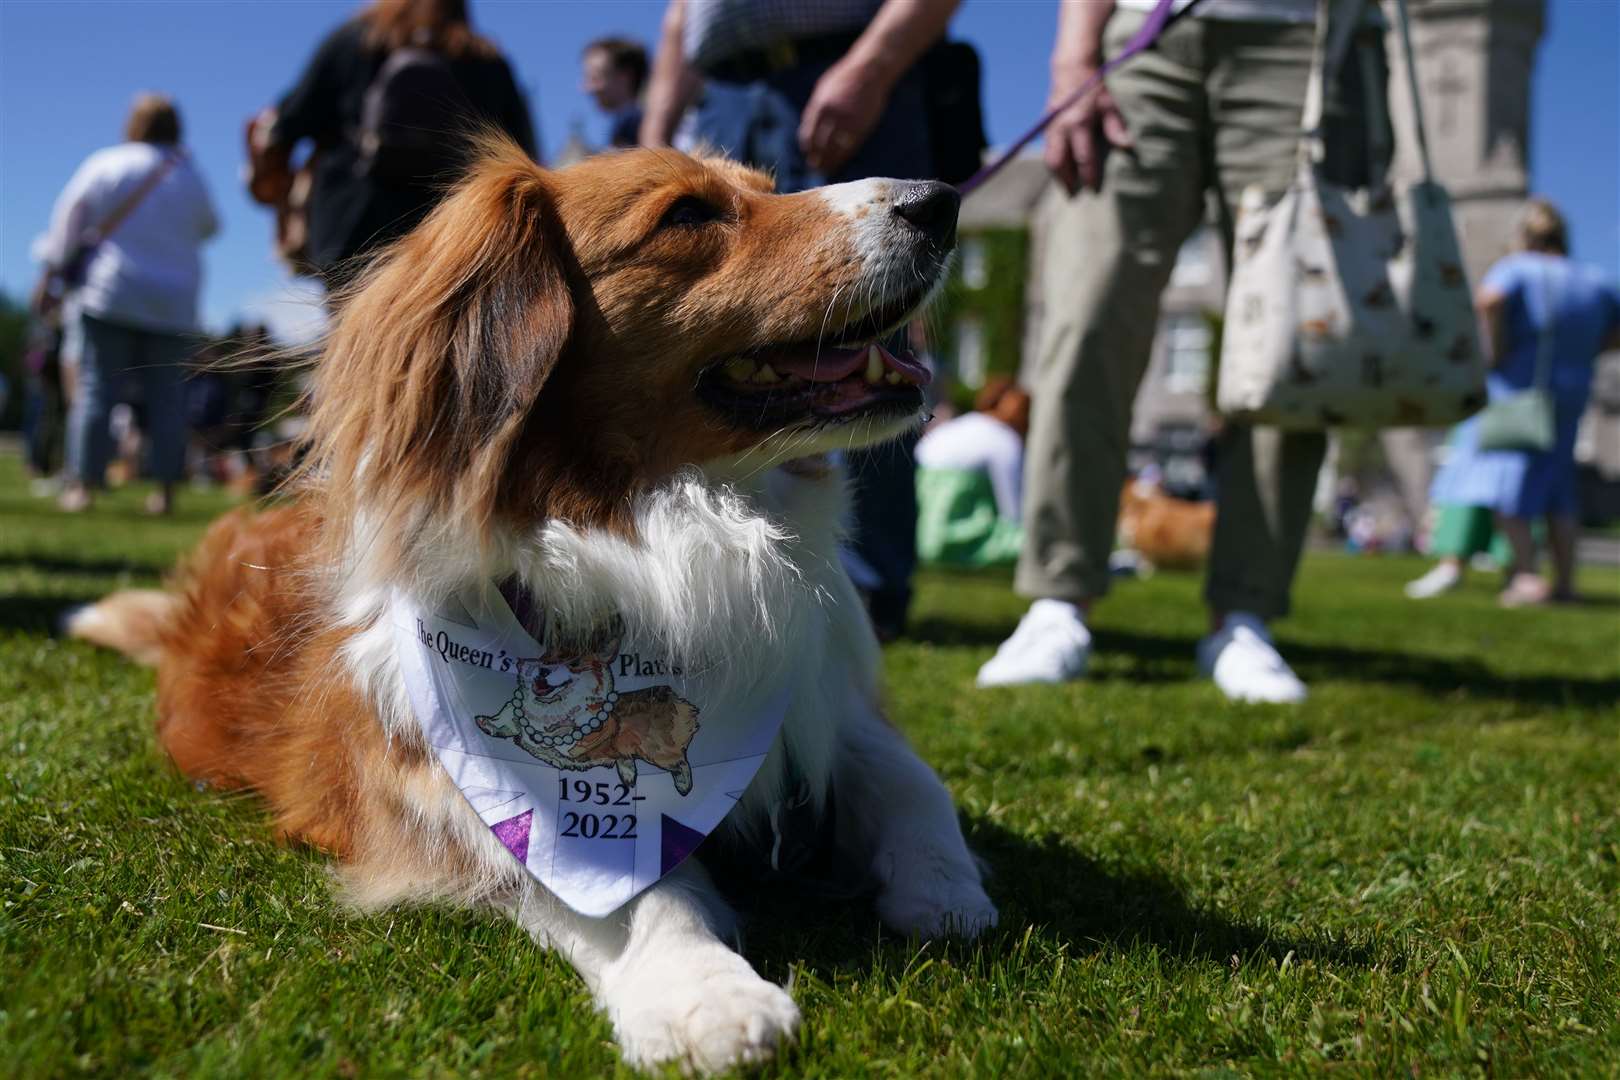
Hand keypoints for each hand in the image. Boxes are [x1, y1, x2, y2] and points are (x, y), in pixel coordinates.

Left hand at [799, 54, 893, 176]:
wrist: (869, 71)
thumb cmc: (846, 78)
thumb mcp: (824, 89)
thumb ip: (816, 108)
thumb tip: (809, 127)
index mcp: (819, 106)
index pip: (808, 134)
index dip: (808, 147)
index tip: (808, 154)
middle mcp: (832, 116)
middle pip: (820, 145)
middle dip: (816, 158)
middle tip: (815, 167)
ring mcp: (847, 122)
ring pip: (834, 150)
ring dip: (829, 162)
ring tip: (826, 169)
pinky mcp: (862, 127)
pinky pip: (850, 148)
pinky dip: (844, 157)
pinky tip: (841, 162)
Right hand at [1043, 63, 1131, 194]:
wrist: (1072, 69)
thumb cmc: (1094, 86)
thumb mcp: (1109, 103)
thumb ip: (1116, 126)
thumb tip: (1127, 146)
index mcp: (1078, 124)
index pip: (1083, 158)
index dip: (1088, 176)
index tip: (1094, 191)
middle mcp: (1061, 128)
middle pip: (1058, 164)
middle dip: (1065, 182)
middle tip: (1072, 198)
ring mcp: (1050, 128)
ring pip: (1049, 159)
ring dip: (1057, 176)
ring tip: (1066, 189)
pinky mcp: (1046, 127)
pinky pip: (1047, 150)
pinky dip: (1054, 163)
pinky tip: (1061, 171)